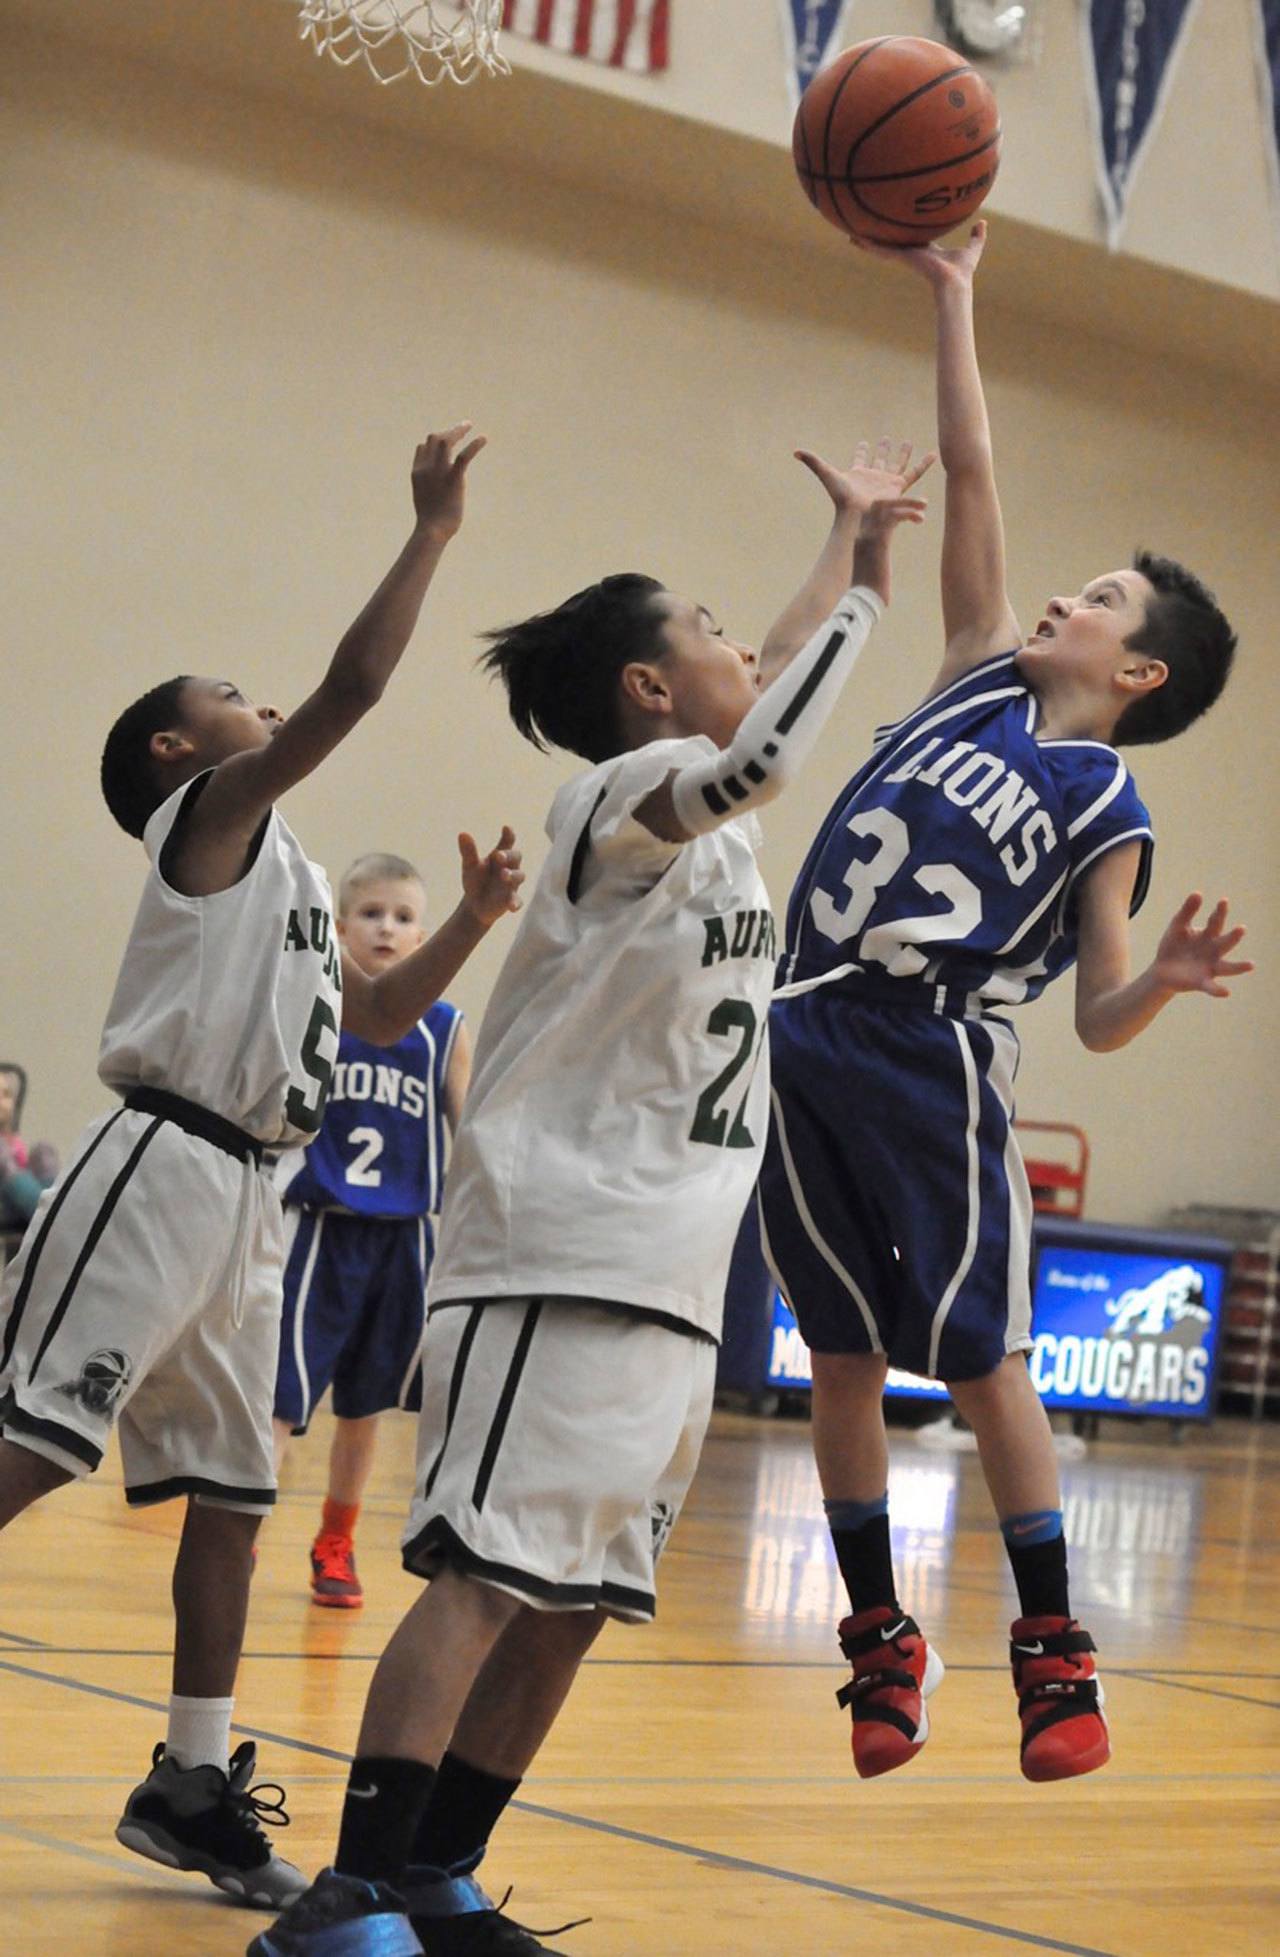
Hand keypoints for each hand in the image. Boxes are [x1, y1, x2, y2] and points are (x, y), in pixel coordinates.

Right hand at [411, 422, 487, 540]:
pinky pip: (463, 456)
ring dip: (458, 431)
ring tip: (468, 425)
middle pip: (434, 439)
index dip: (434, 442)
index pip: (422, 447)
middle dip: (448, 432)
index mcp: (417, 472)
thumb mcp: (425, 500)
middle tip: (462, 428)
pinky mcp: (454, 479)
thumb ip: (429, 488)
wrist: (432, 531)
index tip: (447, 441)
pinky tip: (483, 439)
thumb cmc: (431, 522)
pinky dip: (474, 445)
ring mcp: (439, 472)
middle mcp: (426, 468)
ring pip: (446, 441)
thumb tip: (437, 490)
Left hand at [459, 824, 523, 926]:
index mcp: (499, 856)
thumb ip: (469, 851)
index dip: (509, 835)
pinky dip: (515, 902)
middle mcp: (509, 867)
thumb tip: (462, 833)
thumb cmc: (475, 880)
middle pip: (516, 856)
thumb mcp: (470, 866)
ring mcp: (512, 884)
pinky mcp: (511, 900)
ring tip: (503, 875)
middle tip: (498, 856)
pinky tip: (511, 906)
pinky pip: (517, 900)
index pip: (507, 842)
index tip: (506, 828)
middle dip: (509, 855)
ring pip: (519, 876)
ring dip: (512, 875)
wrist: (475, 905)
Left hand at [795, 437, 934, 519]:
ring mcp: (886, 482)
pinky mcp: (898, 486)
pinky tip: (934, 454)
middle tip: (888, 439)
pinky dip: (924, 464)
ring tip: (907, 442)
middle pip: (880, 459)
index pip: (859, 458)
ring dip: (902, 453)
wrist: (857, 516)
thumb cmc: (842, 499)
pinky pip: (914, 473)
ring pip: (897, 464)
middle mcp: (873, 477)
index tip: (863, 443)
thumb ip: (813, 462)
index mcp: (858, 473)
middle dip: (883, 449)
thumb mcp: (827, 475)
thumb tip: (795, 451)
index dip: (860, 451)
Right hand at [850, 492, 928, 605]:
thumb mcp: (874, 574)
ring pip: (886, 505)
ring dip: (907, 501)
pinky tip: (921, 518)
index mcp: (861, 540)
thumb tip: (886, 579)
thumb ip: (879, 566)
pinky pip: (893, 516)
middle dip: (900, 500)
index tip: (911, 514)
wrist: (863, 602)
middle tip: (922, 503)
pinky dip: (908, 513)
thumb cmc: (870, 595)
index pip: (875, 514)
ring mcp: (868, 534)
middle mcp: (862, 533)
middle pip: (879, 504)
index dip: (893, 509)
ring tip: (925, 504)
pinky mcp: (878, 539)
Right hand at [854, 218, 988, 288]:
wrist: (955, 282)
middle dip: (878, 237)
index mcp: (925, 250)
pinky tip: (855, 238)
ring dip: (866, 240)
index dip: (901, 233)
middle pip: (891, 241)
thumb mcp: (972, 248)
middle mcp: (912, 252)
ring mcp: (905, 255)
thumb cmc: (963, 270)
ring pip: (882, 246)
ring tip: (850, 233)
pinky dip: (869, 244)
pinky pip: (882, 249)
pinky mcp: (902, 257)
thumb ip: (977, 237)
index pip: (910, 239)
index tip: (893, 228)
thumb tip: (983, 223)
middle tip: (863, 231)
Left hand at [1152, 894, 1252, 997]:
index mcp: (1207, 935)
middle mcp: (1213, 951)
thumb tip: (1198, 893)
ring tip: (1251, 965)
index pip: (1215, 922)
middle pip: (1225, 942)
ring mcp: (1210, 967)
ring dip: (1239, 967)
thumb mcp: (1177, 926)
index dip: (1219, 912)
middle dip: (1233, 936)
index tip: (1223, 901)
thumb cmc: (1173, 946)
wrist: (1161, 970)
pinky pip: (1212, 987)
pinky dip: (1218, 990)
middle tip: (1241, 929)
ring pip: (1227, 967)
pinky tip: (1226, 992)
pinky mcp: (1202, 982)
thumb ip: (1187, 911)